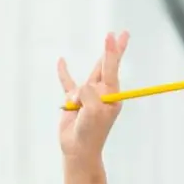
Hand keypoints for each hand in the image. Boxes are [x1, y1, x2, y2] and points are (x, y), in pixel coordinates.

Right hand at [57, 31, 129, 163]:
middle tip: (122, 33)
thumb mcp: (94, 110)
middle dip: (113, 50)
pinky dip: (64, 73)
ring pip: (84, 81)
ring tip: (78, 111)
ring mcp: (87, 96)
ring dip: (78, 93)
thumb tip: (78, 89)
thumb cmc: (91, 132)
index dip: (112, 51)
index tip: (113, 36)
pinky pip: (68, 84)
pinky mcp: (74, 101)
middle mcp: (101, 93)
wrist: (78, 150)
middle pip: (106, 66)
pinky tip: (62, 61)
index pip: (112, 68)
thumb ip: (88, 92)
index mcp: (111, 95)